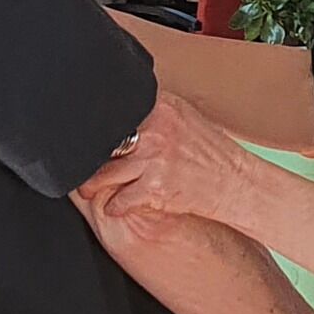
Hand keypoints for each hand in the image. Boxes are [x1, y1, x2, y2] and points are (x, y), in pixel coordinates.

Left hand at [77, 94, 264, 228]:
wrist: (238, 183)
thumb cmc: (213, 154)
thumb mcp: (185, 118)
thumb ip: (155, 110)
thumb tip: (124, 106)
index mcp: (161, 105)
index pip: (114, 109)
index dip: (92, 124)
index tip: (80, 132)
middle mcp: (156, 128)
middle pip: (102, 140)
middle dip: (86, 156)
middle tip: (76, 164)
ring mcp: (154, 157)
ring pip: (104, 172)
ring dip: (91, 185)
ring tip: (85, 189)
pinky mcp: (155, 187)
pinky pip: (120, 199)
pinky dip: (114, 206)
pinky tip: (113, 207)